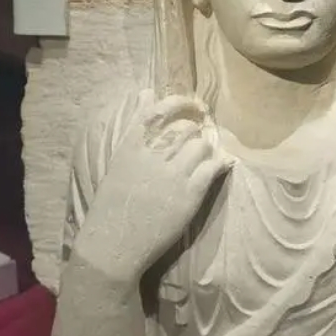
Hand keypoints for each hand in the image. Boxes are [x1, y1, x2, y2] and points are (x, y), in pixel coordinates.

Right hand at [73, 90, 230, 281]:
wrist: (113, 244)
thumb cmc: (113, 202)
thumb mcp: (119, 158)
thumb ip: (136, 125)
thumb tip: (147, 91)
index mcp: (131, 145)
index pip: (159, 110)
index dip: (180, 102)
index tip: (192, 104)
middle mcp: (153, 155)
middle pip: (186, 127)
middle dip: (196, 130)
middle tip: (200, 136)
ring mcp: (173, 174)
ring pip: (202, 144)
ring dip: (206, 147)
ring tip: (204, 156)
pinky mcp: (190, 194)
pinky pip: (213, 166)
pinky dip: (220, 162)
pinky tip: (222, 165)